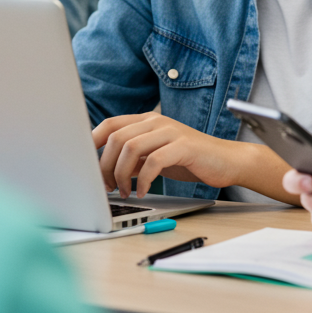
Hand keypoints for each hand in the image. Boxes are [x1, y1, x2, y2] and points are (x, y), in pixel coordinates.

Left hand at [92, 113, 292, 199]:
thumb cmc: (188, 159)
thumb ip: (133, 157)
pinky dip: (143, 180)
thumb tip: (103, 170)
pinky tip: (142, 191)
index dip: (92, 143)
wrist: (226, 160)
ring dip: (121, 174)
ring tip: (124, 191)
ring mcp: (170, 132)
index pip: (109, 124)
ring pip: (131, 147)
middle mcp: (156, 121)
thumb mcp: (155, 155)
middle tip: (107, 186)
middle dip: (105, 165)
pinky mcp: (184, 146)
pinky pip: (154, 161)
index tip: (84, 165)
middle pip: (116, 137)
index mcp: (146, 121)